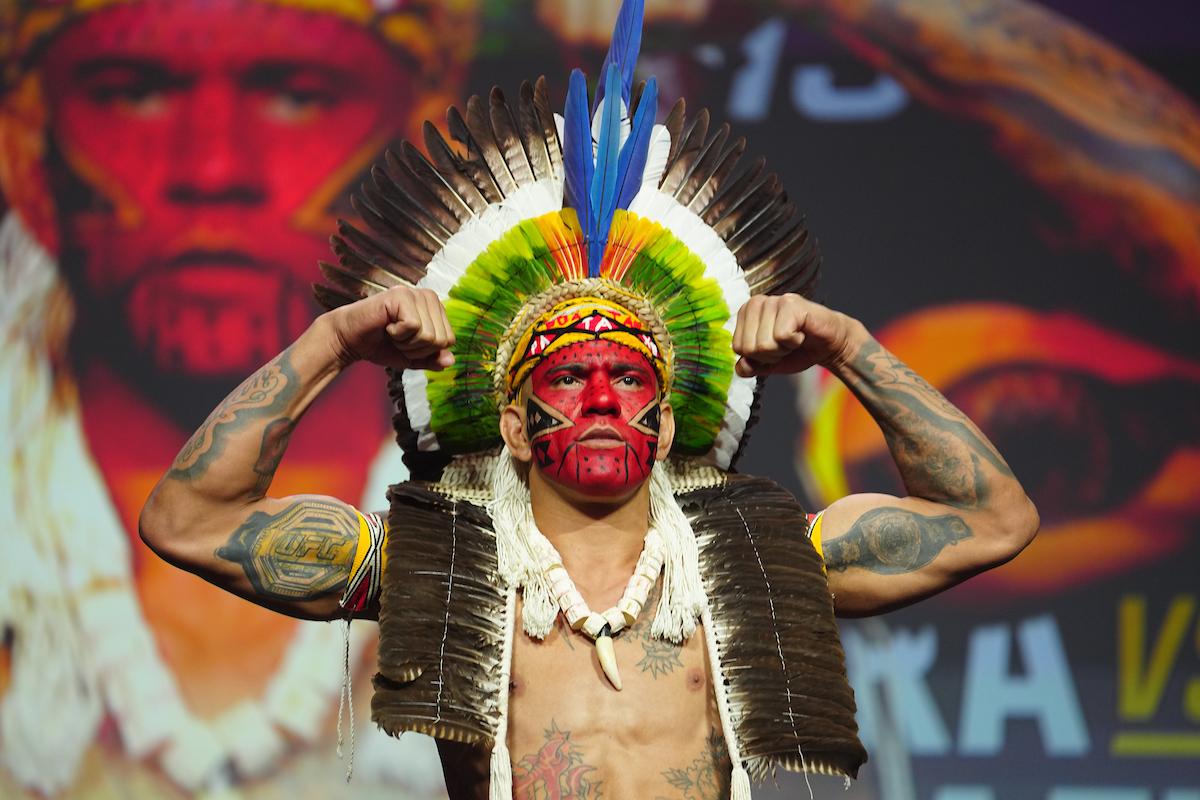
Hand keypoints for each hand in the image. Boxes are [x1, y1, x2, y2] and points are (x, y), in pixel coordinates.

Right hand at [324, 286, 455, 370]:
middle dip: (416, 349)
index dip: (426, 351)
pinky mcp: (400, 295)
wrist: (349, 340)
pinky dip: (398, 334)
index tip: (406, 343)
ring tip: (391, 331)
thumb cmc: (380, 345)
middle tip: (397, 338)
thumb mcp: (412, 357)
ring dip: (406, 342)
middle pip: (441, 339)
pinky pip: (414, 326)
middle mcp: (428, 297)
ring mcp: (415, 294)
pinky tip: (387, 326)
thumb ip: (432, 359)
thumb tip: (451, 360)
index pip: (449, 340)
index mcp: (435, 309)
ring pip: (429, 334)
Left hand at [732, 294, 863, 376]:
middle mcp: (756, 303)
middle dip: (771, 354)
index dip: (759, 357)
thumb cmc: (799, 350)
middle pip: (749, 347)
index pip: (738, 347)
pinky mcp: (791, 303)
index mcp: (745, 314)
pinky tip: (801, 333)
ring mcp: (773, 300)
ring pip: (764, 343)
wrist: (829, 345)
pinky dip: (794, 342)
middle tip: (786, 344)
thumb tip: (740, 367)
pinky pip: (781, 335)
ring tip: (794, 338)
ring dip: (783, 348)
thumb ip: (752, 366)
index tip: (775, 347)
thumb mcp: (770, 363)